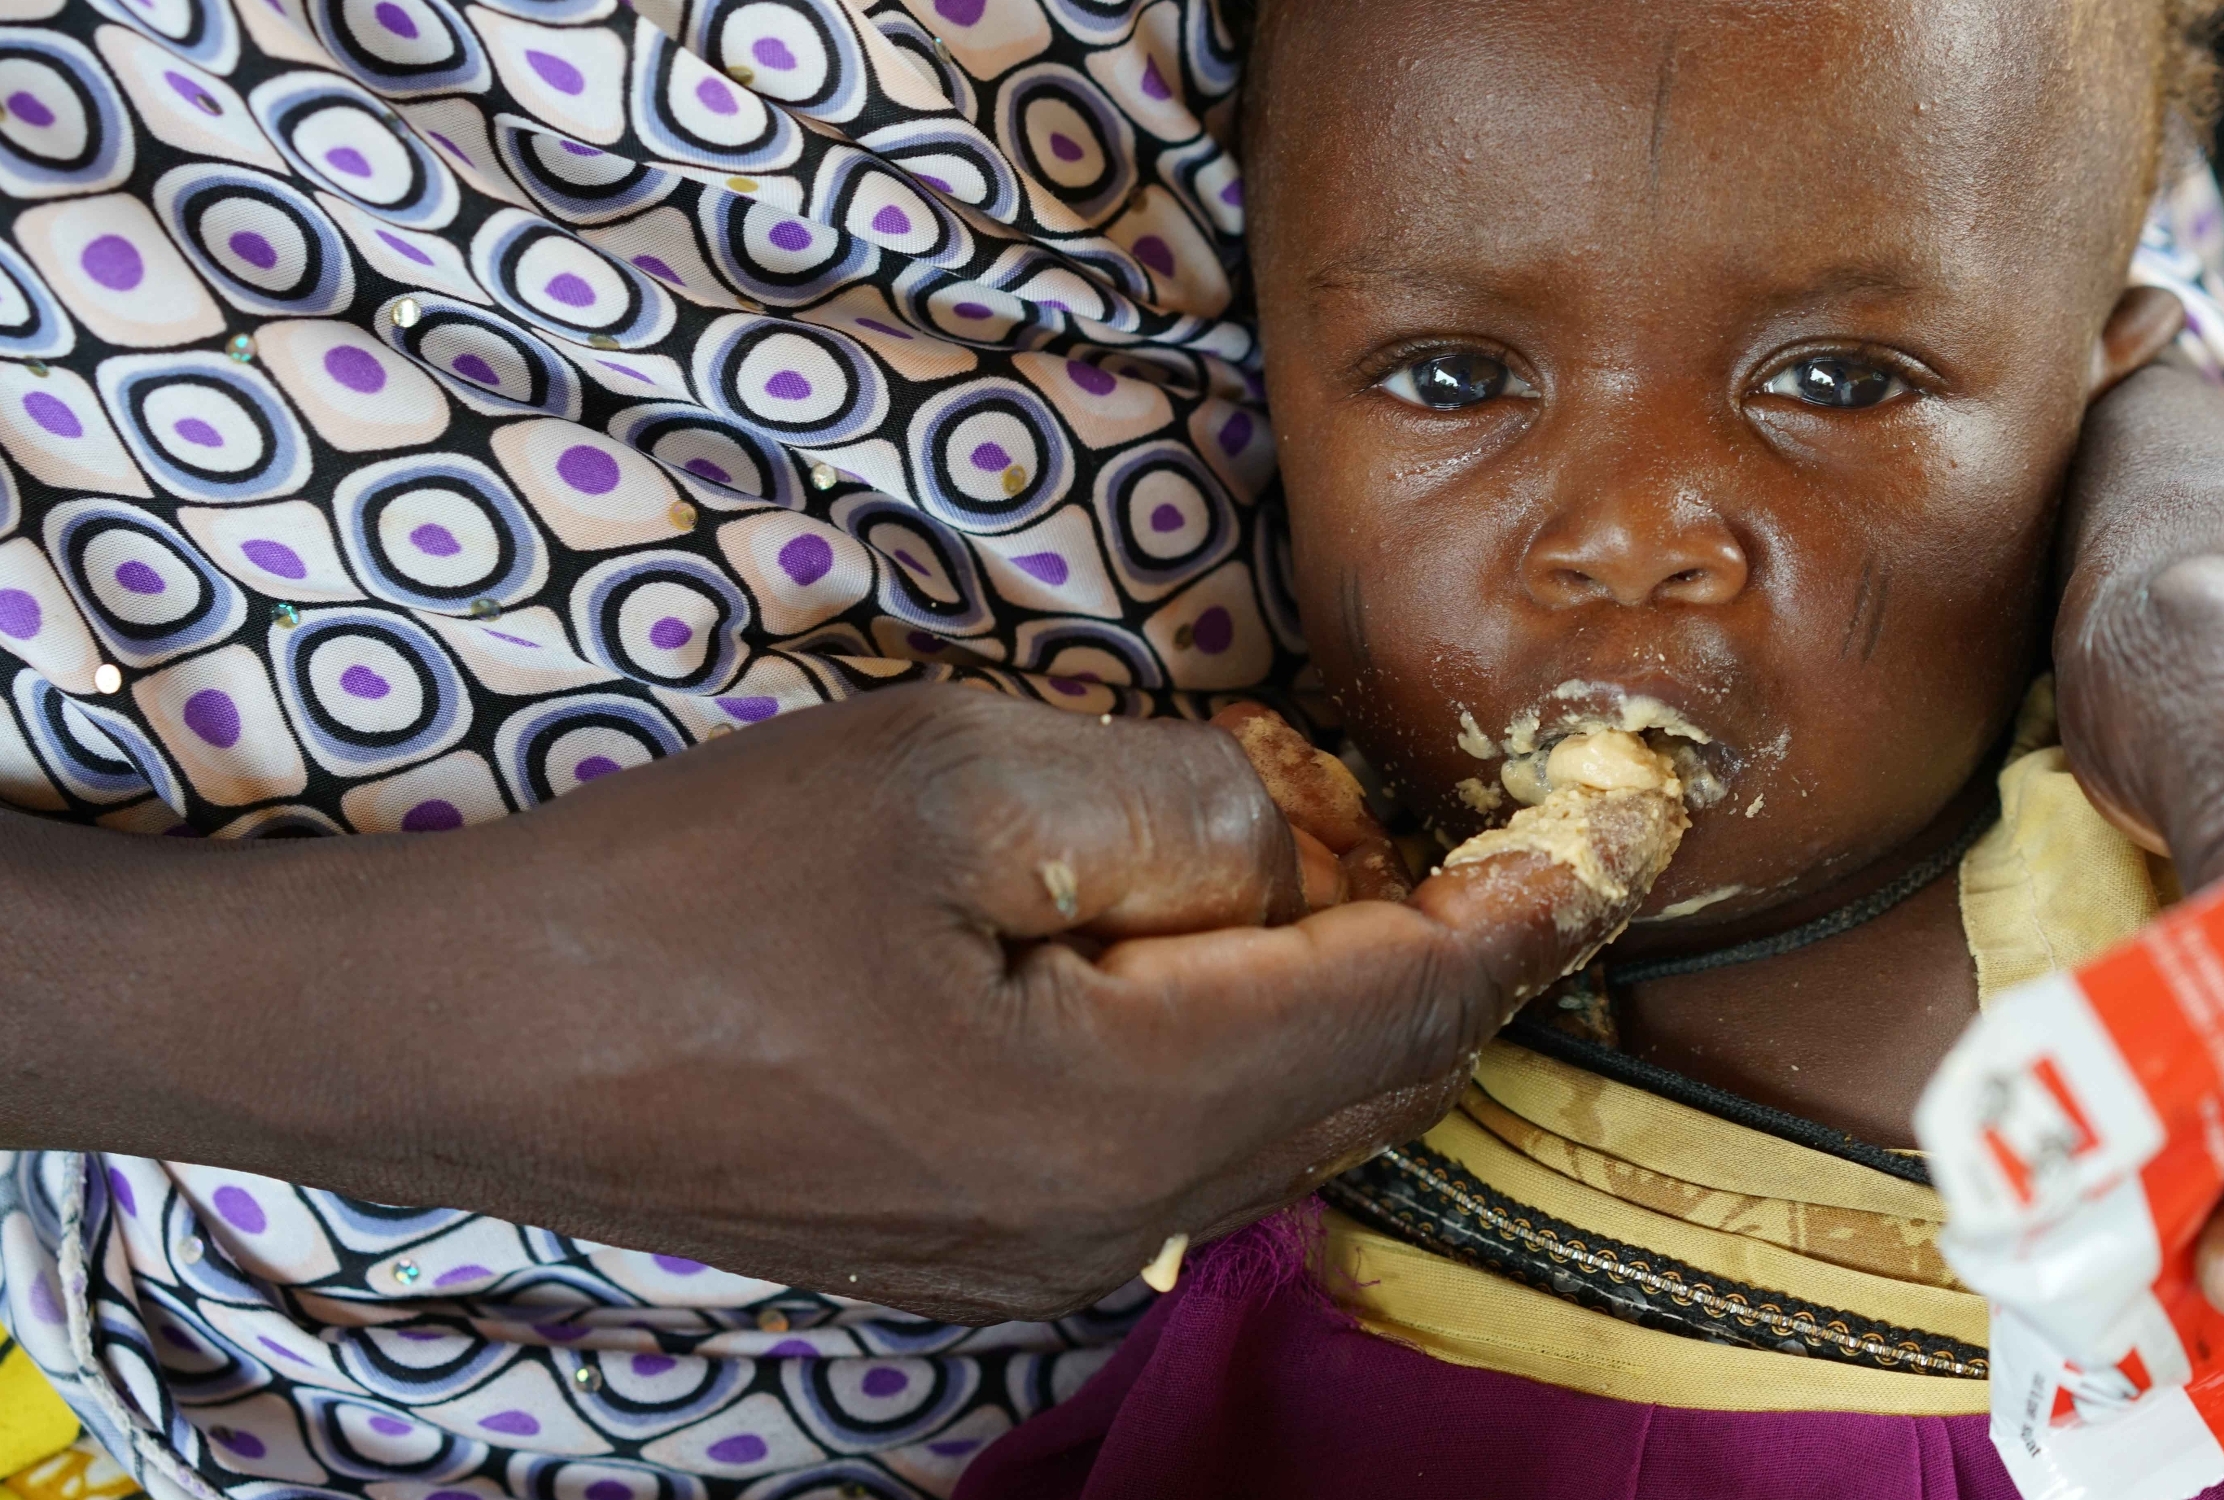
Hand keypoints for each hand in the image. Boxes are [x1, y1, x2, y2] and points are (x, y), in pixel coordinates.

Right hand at [3, 685, 1594, 1321]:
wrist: (462, 1036)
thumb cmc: (687, 886)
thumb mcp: (954, 779)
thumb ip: (1170, 811)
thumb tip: (1285, 841)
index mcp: (1123, 1115)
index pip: (1397, 1005)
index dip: (1517, 911)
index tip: (1606, 833)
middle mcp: (1113, 1221)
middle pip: (1369, 1094)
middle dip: (1467, 968)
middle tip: (1532, 851)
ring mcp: (1043, 1254)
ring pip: (1288, 1137)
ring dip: (1369, 1016)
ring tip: (1408, 887)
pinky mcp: (980, 1244)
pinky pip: (1193, 1157)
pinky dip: (1264, 1058)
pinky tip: (1251, 962)